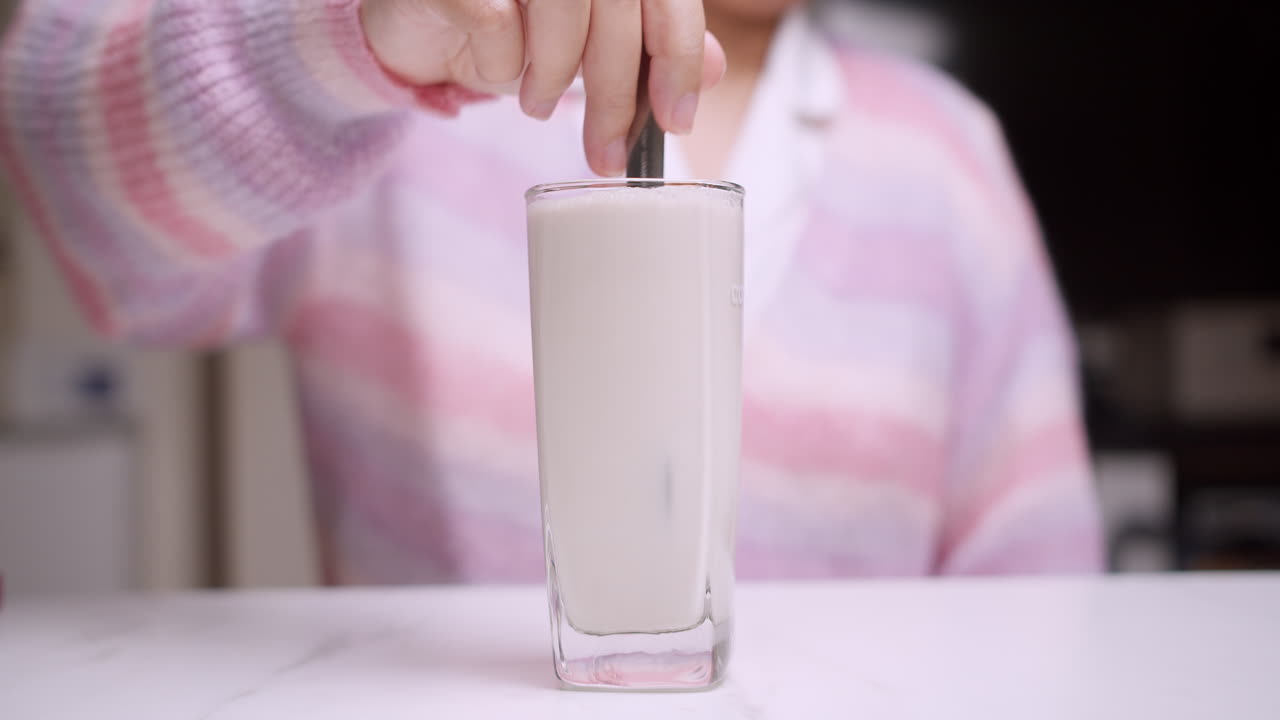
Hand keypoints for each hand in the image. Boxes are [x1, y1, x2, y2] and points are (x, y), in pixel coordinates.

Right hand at [360, 0, 725, 175]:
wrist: (423, 18)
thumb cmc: (518, 25)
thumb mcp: (594, 43)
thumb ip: (654, 44)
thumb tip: (716, 67)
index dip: (679, 60)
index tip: (676, 121)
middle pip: (616, 12)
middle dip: (616, 97)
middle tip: (608, 154)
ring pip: (561, 10)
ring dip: (555, 77)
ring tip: (539, 102)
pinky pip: (495, 20)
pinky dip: (501, 62)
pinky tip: (494, 66)